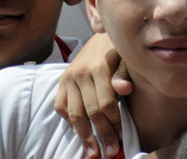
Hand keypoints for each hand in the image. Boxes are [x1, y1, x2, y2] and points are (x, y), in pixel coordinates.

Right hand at [54, 33, 131, 158]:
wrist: (101, 38)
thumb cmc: (118, 52)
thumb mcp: (125, 59)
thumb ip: (124, 74)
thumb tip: (125, 88)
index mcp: (99, 67)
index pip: (106, 104)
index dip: (115, 124)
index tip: (122, 139)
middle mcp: (81, 72)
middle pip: (91, 111)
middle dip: (102, 135)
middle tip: (110, 152)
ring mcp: (69, 77)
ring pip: (74, 113)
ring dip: (84, 136)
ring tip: (93, 152)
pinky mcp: (62, 80)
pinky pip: (60, 106)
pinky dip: (68, 122)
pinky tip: (80, 133)